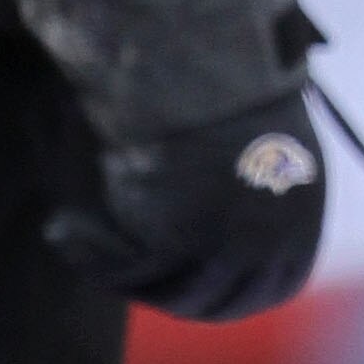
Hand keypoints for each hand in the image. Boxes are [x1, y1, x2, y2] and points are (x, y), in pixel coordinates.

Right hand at [48, 85, 328, 321]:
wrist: (205, 61)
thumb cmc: (226, 87)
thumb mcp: (260, 150)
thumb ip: (254, 200)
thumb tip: (221, 229)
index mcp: (302, 222)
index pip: (268, 291)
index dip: (222, 293)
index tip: (180, 281)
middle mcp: (273, 244)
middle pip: (213, 302)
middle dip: (165, 294)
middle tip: (122, 271)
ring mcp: (230, 248)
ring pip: (167, 291)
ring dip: (119, 275)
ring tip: (75, 235)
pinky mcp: (181, 241)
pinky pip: (128, 270)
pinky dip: (91, 255)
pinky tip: (61, 228)